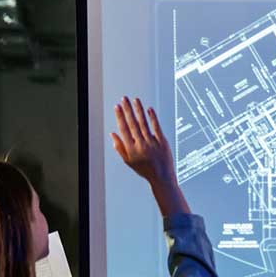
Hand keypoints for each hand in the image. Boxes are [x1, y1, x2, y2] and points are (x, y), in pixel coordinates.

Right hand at [111, 96, 189, 215]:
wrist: (162, 177)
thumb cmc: (145, 169)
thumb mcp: (129, 161)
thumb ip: (119, 147)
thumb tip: (112, 133)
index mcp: (131, 150)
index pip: (123, 129)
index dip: (120, 117)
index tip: (117, 106)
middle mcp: (141, 145)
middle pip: (133, 124)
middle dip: (127, 110)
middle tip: (124, 99)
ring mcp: (153, 143)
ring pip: (144, 123)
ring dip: (139, 110)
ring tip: (135, 100)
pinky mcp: (163, 142)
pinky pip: (157, 127)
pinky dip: (153, 118)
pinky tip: (149, 109)